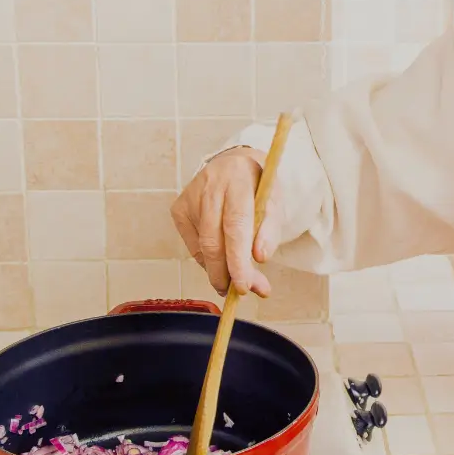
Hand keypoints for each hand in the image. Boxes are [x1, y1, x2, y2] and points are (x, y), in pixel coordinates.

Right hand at [171, 147, 279, 296]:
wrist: (234, 163)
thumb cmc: (257, 186)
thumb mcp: (274, 201)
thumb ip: (270, 230)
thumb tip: (260, 259)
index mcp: (238, 178)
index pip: (235, 225)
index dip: (238, 260)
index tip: (244, 285)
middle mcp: (210, 185)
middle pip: (213, 240)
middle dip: (227, 273)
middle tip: (241, 291)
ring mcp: (190, 197)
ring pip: (202, 247)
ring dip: (219, 271)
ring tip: (234, 281)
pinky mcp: (179, 209)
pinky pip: (194, 246)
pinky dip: (209, 260)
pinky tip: (221, 259)